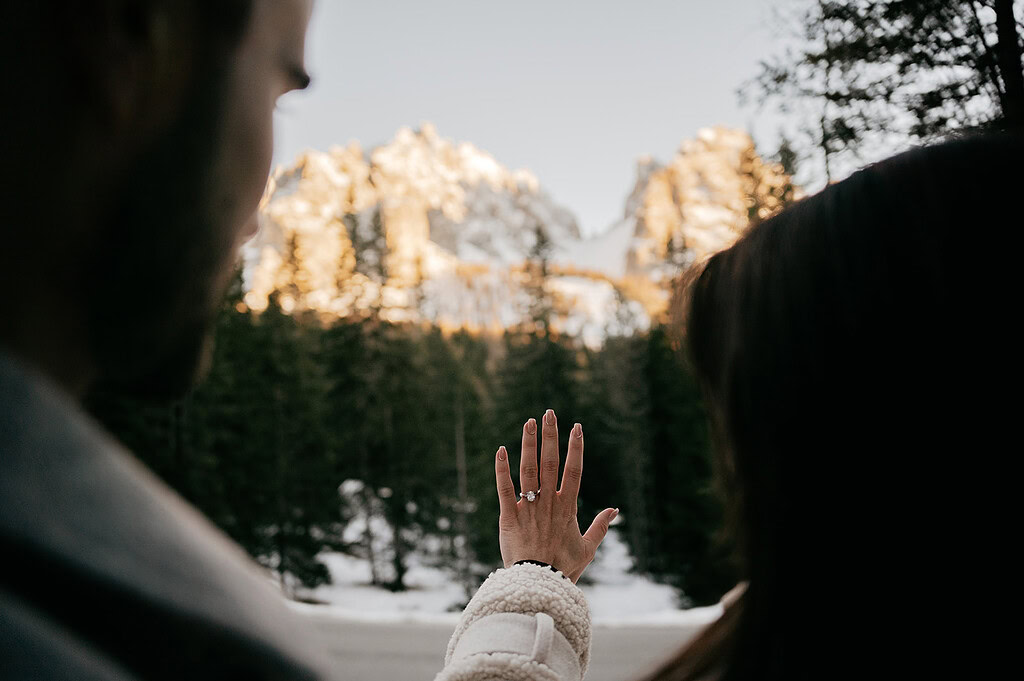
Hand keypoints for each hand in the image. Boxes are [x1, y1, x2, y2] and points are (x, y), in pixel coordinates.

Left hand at [494, 409, 617, 582]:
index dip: (576, 448)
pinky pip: (504, 488)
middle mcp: (549, 502)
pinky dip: (502, 469)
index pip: (574, 471)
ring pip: (528, 470)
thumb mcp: (587, 548)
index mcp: (567, 508)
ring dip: (529, 445)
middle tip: (550, 413)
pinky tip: (501, 450)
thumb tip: (615, 509)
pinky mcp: (509, 516)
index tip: (577, 427)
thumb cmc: (563, 568)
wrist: (539, 584)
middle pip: (550, 463)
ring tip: (529, 422)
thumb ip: (600, 526)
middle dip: (551, 436)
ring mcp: (529, 507)